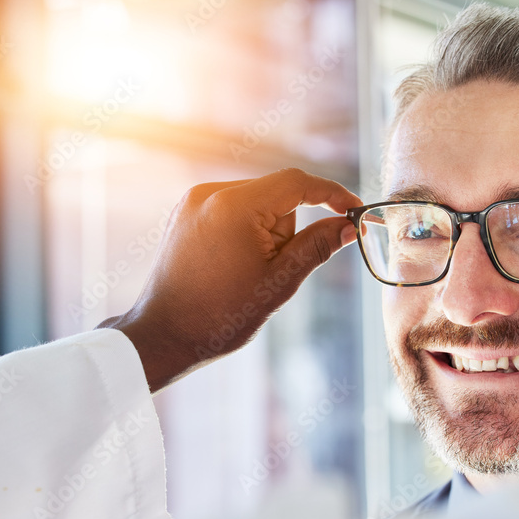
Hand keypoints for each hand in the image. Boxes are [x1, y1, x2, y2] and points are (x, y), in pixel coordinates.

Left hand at [99, 168, 360, 391]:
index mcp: (235, 206)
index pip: (297, 183)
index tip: (355, 212)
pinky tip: (233, 263)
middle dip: (288, 227)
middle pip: (276, 193)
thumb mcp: (279, 282)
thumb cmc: (221, 315)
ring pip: (255, 201)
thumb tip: (348, 227)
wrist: (164, 335)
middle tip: (275, 268)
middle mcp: (211, 193)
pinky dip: (245, 229)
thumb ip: (317, 246)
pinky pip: (232, 208)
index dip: (332, 194)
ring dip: (266, 230)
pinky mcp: (185, 211)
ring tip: (246, 271)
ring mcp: (194, 200)